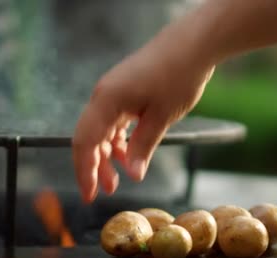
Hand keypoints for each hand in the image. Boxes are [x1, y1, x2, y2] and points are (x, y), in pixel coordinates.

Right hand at [72, 20, 214, 202]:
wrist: (192, 44)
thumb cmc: (178, 75)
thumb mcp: (161, 118)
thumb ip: (142, 147)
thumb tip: (133, 175)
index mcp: (106, 101)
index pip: (85, 142)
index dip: (85, 171)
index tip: (90, 194)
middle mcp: (103, 96)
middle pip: (87, 137)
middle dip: (93, 166)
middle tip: (101, 192)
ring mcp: (112, 92)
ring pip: (99, 130)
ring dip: (105, 156)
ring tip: (116, 180)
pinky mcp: (123, 91)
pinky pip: (111, 121)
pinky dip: (116, 140)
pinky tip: (125, 155)